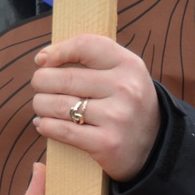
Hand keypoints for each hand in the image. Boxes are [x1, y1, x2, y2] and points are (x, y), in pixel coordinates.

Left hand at [31, 34, 160, 181]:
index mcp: (129, 65)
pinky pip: (63, 130)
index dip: (57, 51)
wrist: (155, 147)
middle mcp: (125, 89)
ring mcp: (117, 117)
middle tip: (39, 87)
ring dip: (41, 105)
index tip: (43, 60)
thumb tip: (43, 59)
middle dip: (41, 82)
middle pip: (64, 77)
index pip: (85, 46)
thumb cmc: (127, 105)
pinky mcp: (107, 143)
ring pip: (58, 105)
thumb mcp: (123, 74)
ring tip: (41, 106)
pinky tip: (43, 124)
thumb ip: (92, 59)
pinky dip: (46, 126)